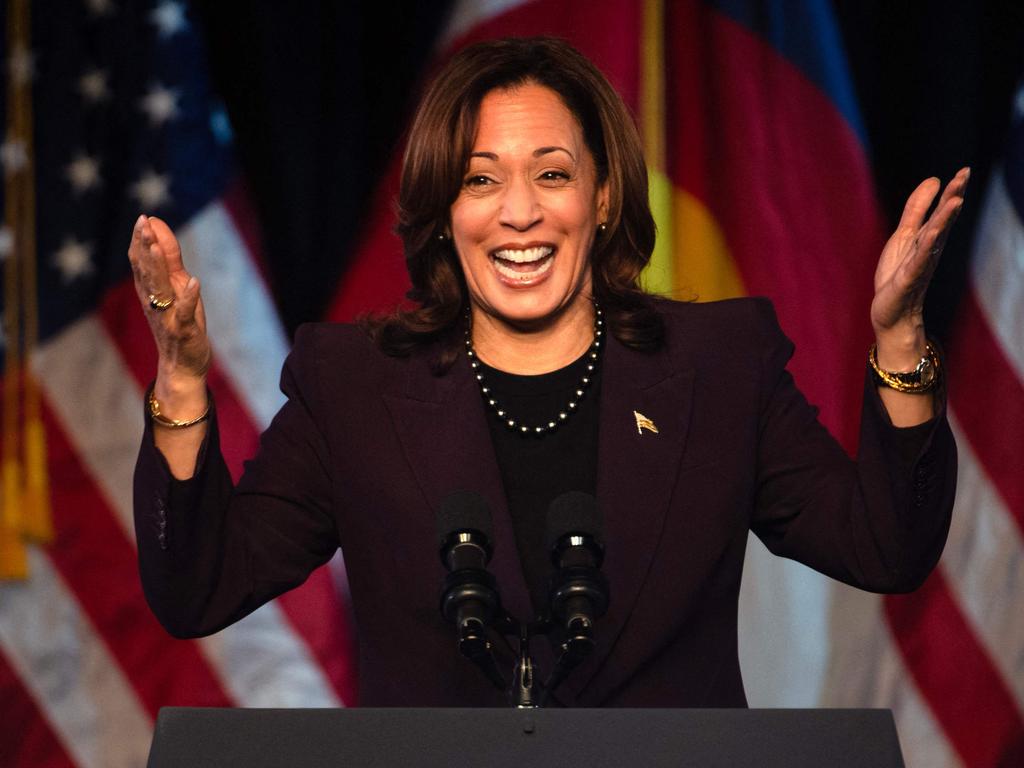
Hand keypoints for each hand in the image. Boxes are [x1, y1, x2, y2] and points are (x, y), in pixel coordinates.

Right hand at [127, 214, 210, 382]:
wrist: (181, 366)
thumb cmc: (179, 322)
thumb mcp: (175, 287)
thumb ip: (169, 259)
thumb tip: (158, 228)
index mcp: (150, 290)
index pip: (141, 261)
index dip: (141, 240)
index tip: (143, 218)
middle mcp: (154, 301)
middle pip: (147, 270)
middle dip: (145, 246)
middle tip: (142, 223)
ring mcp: (167, 316)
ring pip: (159, 288)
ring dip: (158, 265)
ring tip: (157, 245)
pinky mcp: (183, 330)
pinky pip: (184, 312)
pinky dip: (188, 297)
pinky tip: (194, 281)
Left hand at [870, 168, 968, 364]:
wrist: (892, 312)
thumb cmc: (899, 274)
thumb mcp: (904, 235)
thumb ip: (917, 209)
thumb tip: (934, 180)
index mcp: (929, 237)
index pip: (942, 210)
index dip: (952, 190)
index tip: (964, 171)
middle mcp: (930, 248)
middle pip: (943, 220)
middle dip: (953, 197)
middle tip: (964, 176)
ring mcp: (921, 263)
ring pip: (934, 237)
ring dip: (944, 219)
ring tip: (955, 200)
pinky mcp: (909, 278)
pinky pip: (919, 260)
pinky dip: (926, 245)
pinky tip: (932, 232)